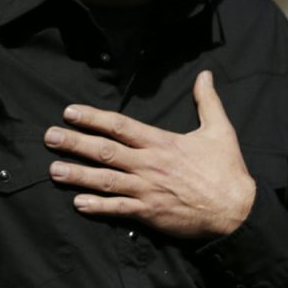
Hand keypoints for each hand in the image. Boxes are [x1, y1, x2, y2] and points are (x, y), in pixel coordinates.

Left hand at [43, 70, 255, 237]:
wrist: (238, 212)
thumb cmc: (227, 171)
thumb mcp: (220, 130)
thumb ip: (208, 101)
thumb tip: (205, 74)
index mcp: (161, 143)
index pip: (120, 126)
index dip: (93, 118)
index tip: (70, 112)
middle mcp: (149, 164)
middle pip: (105, 151)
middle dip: (74, 143)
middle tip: (50, 137)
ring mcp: (147, 189)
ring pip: (106, 180)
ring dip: (78, 175)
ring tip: (54, 170)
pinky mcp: (150, 213)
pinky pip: (119, 209)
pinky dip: (98, 206)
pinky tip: (78, 204)